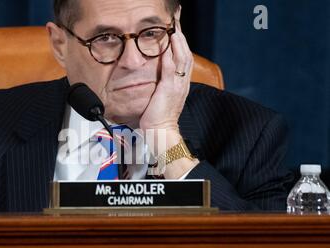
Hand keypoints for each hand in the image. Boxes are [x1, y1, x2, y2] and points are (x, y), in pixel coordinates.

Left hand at [139, 8, 193, 131]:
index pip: (183, 59)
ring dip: (178, 42)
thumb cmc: (159, 118)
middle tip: (177, 21)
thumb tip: (156, 76)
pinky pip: (172, 69)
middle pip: (186, 54)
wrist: (161, 132)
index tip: (177, 30)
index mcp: (180, 84)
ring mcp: (177, 85)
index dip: (181, 43)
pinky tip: (168, 45)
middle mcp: (182, 83)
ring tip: (175, 28)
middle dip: (182, 36)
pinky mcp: (169, 89)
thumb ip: (161, 85)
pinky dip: (171, 55)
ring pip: (182, 58)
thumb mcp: (161, 98)